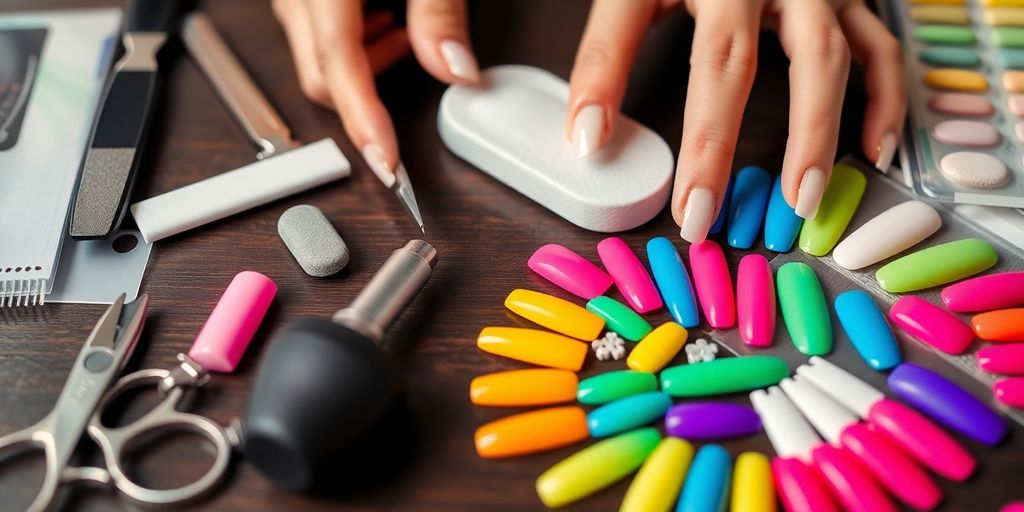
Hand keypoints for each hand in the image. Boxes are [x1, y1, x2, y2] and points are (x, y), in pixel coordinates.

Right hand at [273, 0, 478, 183]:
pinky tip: (387, 17)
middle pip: (322, 79)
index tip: (388, 166)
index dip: (364, 120)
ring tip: (405, 24)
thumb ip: (438, 13)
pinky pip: (319, 41)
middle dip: (371, 90)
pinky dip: (359, 44)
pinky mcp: (300, 1)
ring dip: (368, 64)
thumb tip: (455, 71)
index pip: (336, 66)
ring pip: (320, 64)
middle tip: (419, 50)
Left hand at [566, 0, 904, 242]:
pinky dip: (884, 100)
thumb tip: (588, 138)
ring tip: (801, 201)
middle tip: (710, 218)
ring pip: (831, 58)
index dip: (695, 142)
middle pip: (748, 64)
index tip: (684, 209)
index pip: (701, 65)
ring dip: (818, 135)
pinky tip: (873, 151)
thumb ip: (607, 54)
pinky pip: (879, 48)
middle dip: (727, 147)